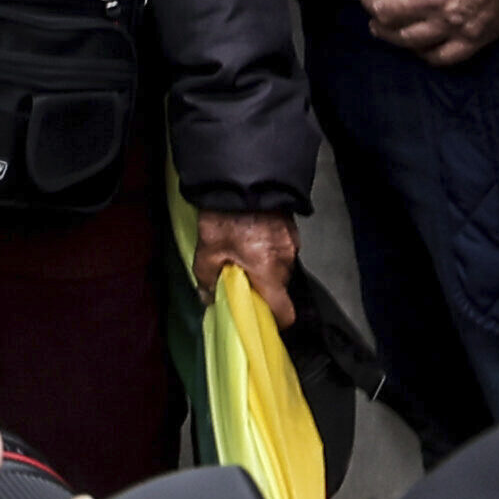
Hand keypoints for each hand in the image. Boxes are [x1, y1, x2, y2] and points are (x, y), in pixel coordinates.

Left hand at [191, 208, 303, 329]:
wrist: (241, 177)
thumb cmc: (227, 214)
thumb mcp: (208, 251)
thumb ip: (208, 279)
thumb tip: (208, 296)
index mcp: (269, 272)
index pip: (284, 313)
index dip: (273, 321)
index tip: (259, 317)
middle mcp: (286, 260)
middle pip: (279, 289)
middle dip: (260, 287)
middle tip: (239, 279)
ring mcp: (291, 242)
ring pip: (279, 267)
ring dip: (263, 266)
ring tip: (241, 253)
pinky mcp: (289, 227)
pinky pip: (280, 248)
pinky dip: (267, 249)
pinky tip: (249, 237)